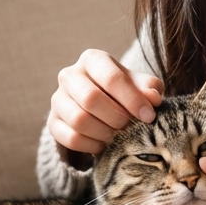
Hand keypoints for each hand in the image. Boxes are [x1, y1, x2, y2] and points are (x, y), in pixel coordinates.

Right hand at [48, 48, 163, 153]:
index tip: (148, 116)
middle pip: (91, 98)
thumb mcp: (141, 85)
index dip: (132, 99)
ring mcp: (58, 99)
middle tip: (131, 126)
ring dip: (104, 132)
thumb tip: (152, 99)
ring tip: (118, 135)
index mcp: (92, 59)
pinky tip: (104, 144)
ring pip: (78, 120)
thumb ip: (149, 88)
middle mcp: (70, 75)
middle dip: (116, 117)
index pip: (111, 78)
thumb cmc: (125, 91)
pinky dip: (91, 145)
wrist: (103, 105)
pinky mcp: (53, 121)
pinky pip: (70, 138)